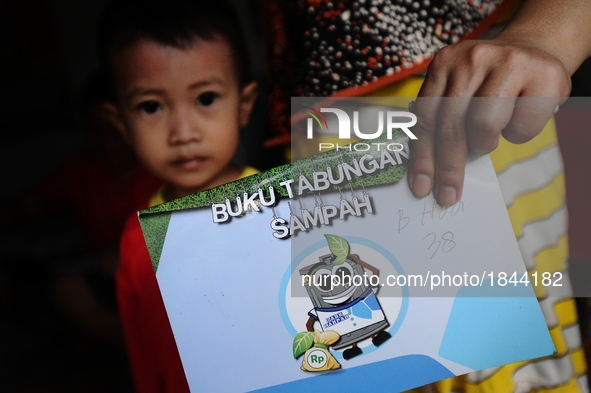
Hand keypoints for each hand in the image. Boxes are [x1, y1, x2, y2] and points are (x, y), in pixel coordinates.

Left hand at [408, 38, 570, 205]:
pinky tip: (517, 119)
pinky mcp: (544, 76)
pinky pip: (521, 127)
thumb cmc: (490, 81)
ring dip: (484, 143)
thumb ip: (441, 118)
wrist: (537, 49)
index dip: (421, 156)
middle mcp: (472, 59)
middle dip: (448, 167)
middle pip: (451, 125)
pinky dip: (517, 134)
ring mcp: (509, 63)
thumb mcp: (458, 88)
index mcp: (444, 63)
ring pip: (484, 126)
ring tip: (488, 137)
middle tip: (447, 194)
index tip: (421, 186)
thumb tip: (429, 171)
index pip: (425, 118)